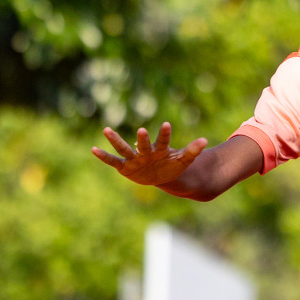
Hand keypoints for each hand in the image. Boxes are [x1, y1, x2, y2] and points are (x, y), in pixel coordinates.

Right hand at [91, 121, 207, 186]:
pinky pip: (113, 161)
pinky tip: (93, 149)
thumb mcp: (183, 160)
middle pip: (143, 144)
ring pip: (124, 148)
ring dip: (115, 140)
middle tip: (142, 130)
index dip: (164, 134)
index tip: (167, 124)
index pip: (163, 141)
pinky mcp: (125, 167)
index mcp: (160, 150)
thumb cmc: (171, 165)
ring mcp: (134, 158)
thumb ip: (193, 151)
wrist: (161, 175)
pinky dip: (104, 156)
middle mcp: (145, 152)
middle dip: (142, 139)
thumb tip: (205, 141)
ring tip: (106, 129)